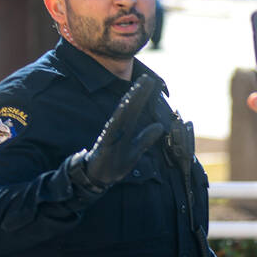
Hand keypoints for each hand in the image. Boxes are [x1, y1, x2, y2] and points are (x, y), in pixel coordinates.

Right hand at [67, 75, 164, 194]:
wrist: (97, 179)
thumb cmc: (115, 164)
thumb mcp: (135, 152)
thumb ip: (146, 139)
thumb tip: (160, 126)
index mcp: (125, 130)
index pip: (135, 109)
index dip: (142, 95)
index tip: (150, 82)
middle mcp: (118, 129)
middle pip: (129, 107)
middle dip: (138, 92)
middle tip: (147, 77)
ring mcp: (111, 135)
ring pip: (121, 114)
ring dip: (129, 101)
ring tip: (138, 88)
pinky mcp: (105, 143)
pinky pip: (113, 127)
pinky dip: (118, 116)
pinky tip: (124, 106)